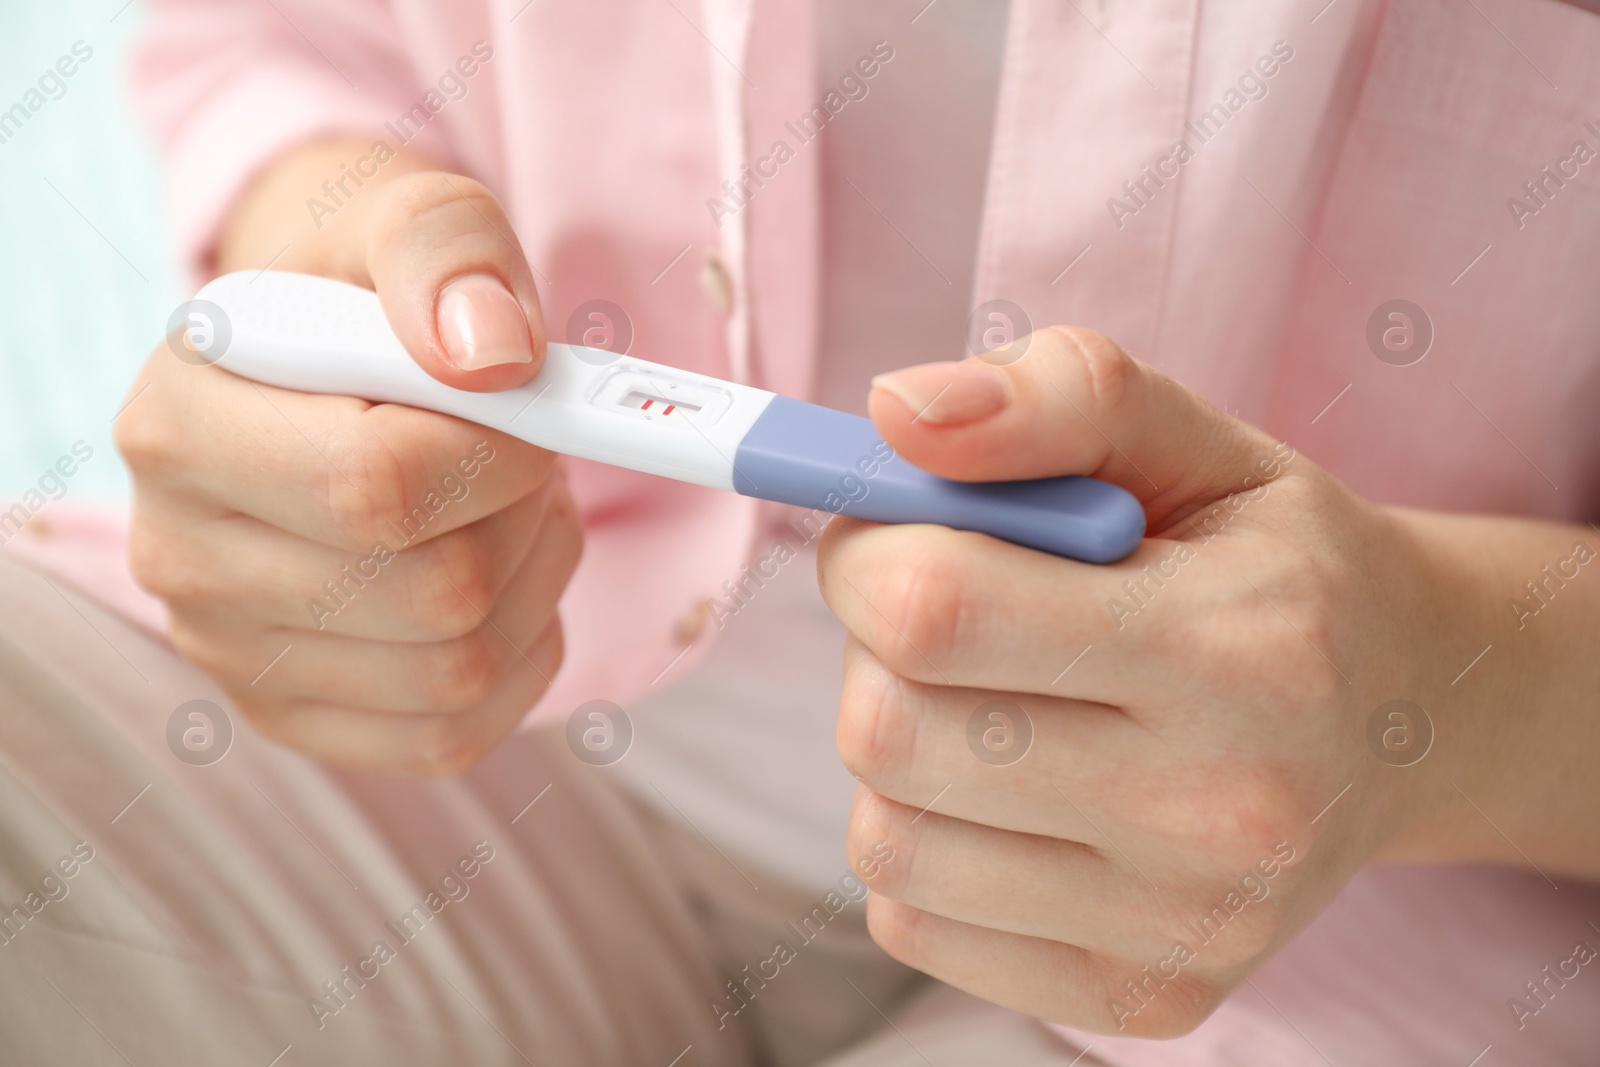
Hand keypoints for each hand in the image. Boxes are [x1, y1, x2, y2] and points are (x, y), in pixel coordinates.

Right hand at [116, 139, 579, 774]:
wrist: (332, 363)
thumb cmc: (378, 292)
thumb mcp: (411, 217)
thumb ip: (448, 251)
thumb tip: (493, 357)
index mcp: (179, 421)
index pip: (375, 485)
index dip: (502, 454)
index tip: (531, 408)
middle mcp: (178, 552)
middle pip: (434, 593)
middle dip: (523, 515)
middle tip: (521, 456)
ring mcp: (231, 652)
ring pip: (459, 670)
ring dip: (533, 579)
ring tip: (504, 504)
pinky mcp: (291, 717)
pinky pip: (453, 734)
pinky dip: (520, 653)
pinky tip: (500, 576)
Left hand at [819, 326, 1588, 1033]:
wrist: (1401, 721)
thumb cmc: (1274, 562)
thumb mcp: (1190, 439)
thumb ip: (1052, 397)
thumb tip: (894, 413)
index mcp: (1238, 644)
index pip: (933, 609)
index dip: (867, 553)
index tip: (894, 536)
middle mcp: (1220, 809)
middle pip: (888, 733)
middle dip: (877, 653)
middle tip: (951, 617)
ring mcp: (1179, 926)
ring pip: (887, 840)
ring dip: (898, 754)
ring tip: (989, 704)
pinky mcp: (1141, 997)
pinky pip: (916, 923)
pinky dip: (926, 845)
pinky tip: (1008, 795)